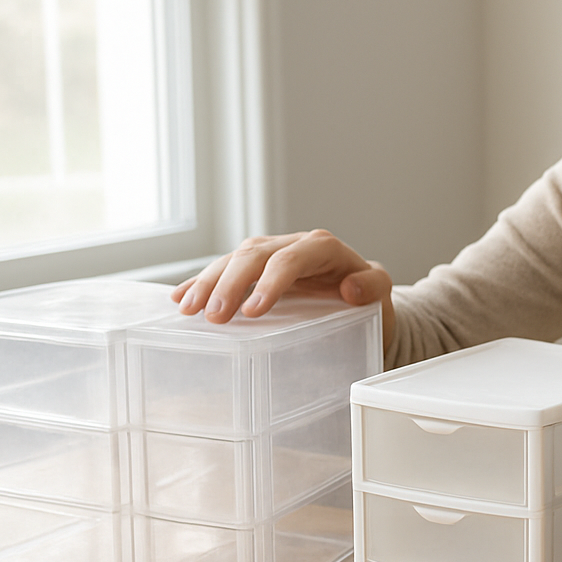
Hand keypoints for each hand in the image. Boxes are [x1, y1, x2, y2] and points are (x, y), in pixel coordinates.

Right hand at [172, 230, 394, 347]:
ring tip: (189, 309)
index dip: (270, 283)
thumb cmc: (369, 298)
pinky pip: (225, 270)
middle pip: (255, 255)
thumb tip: (351, 287)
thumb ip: (373, 286)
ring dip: (208, 282)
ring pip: (235, 259)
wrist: (362, 300)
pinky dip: (202, 282)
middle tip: (213, 316)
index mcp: (322, 248)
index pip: (291, 259)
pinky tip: (180, 298)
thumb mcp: (381, 293)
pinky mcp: (255, 269)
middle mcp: (292, 245)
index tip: (253, 312)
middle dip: (230, 284)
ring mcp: (271, 254)